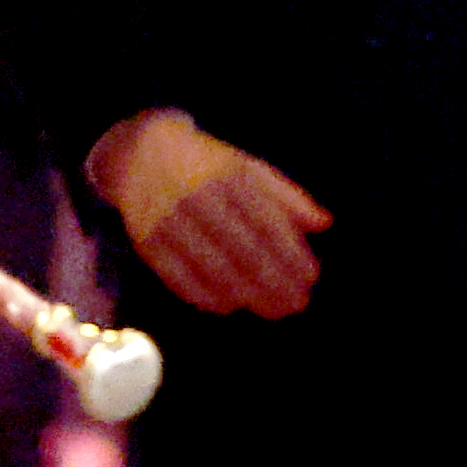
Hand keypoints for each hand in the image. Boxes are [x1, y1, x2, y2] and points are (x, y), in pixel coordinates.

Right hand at [87, 109, 331, 317]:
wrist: (142, 156)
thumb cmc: (208, 167)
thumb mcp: (249, 168)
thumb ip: (288, 196)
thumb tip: (324, 224)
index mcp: (230, 178)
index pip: (268, 223)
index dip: (291, 254)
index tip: (311, 277)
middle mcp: (199, 200)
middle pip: (244, 252)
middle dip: (275, 283)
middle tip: (297, 303)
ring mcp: (170, 223)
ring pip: (214, 270)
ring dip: (248, 296)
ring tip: (273, 310)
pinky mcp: (147, 243)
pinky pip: (179, 279)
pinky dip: (207, 298)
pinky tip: (231, 306)